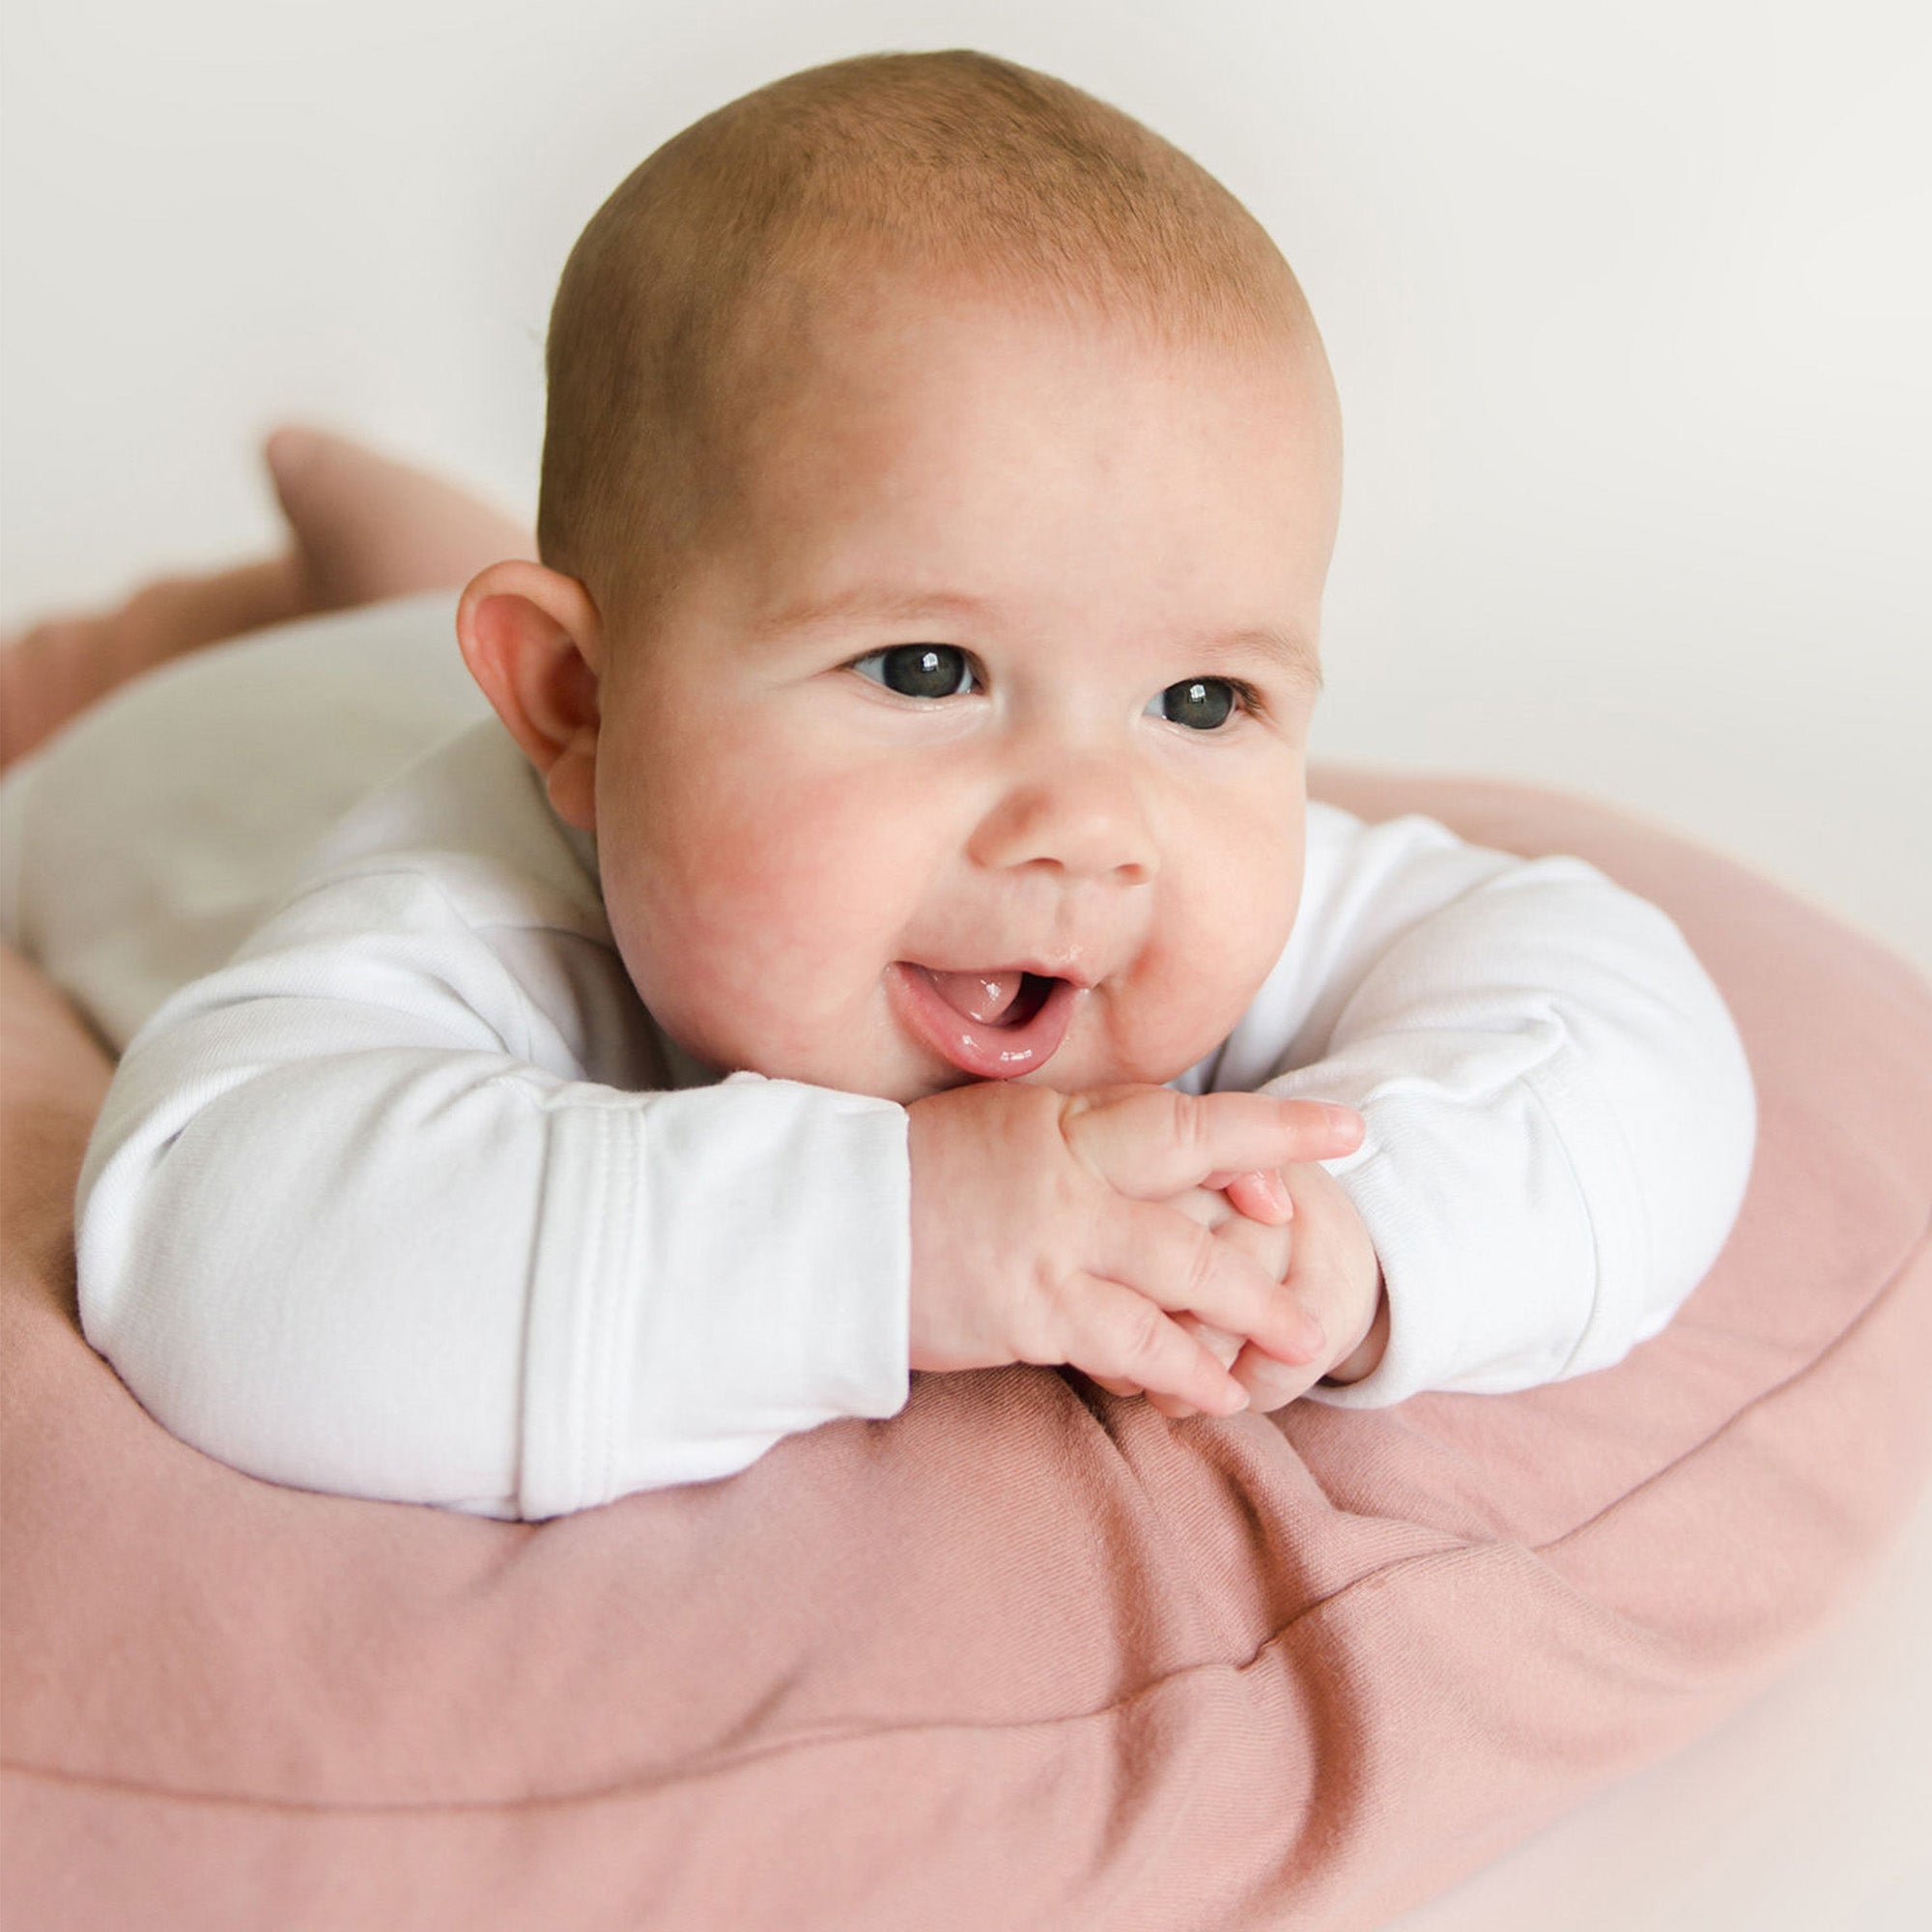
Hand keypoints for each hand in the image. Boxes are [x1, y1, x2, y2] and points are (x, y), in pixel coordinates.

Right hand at [906, 1082, 1364, 1416]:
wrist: (815, 1239)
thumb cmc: (892, 1189)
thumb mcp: (983, 1141)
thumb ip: (1061, 1148)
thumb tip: (1134, 1171)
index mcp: (1050, 1120)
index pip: (1166, 1113)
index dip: (1245, 1130)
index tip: (1303, 1154)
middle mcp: (1062, 1166)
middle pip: (1190, 1152)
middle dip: (1277, 1150)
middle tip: (1351, 1159)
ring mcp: (1053, 1236)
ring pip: (1182, 1261)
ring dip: (1253, 1303)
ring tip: (1305, 1340)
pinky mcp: (1033, 1309)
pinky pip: (1134, 1342)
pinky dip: (1186, 1370)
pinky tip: (1221, 1396)